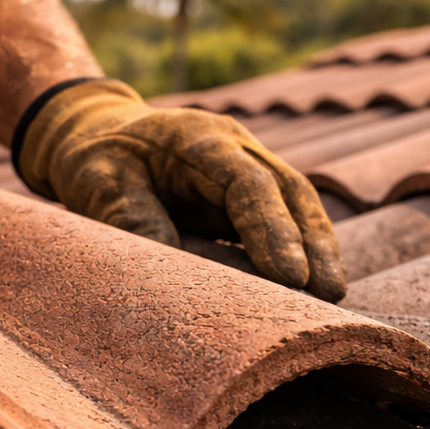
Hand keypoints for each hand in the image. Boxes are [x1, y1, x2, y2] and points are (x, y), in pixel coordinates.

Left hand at [15, 79, 346, 300]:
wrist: (98, 132)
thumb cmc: (96, 158)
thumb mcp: (96, 182)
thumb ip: (131, 217)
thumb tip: (175, 271)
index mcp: (197, 137)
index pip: (247, 182)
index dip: (272, 229)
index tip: (290, 277)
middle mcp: (234, 146)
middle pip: (288, 190)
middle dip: (312, 242)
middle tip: (329, 293)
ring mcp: (247, 165)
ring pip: (297, 202)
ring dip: (318, 247)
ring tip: (334, 296)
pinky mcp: (247, 192)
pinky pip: (284, 217)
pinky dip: (302, 248)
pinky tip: (314, 286)